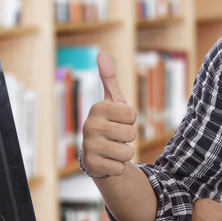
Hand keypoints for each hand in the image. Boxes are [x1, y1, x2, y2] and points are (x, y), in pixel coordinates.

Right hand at [80, 51, 137, 177]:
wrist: (98, 153)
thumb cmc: (110, 123)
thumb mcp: (113, 101)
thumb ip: (109, 78)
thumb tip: (101, 53)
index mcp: (97, 108)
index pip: (132, 115)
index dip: (131, 120)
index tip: (120, 121)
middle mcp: (90, 126)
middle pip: (131, 134)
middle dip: (128, 137)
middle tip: (116, 136)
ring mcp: (89, 146)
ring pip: (127, 152)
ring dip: (125, 152)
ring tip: (113, 148)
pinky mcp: (92, 165)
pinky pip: (121, 167)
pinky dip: (118, 166)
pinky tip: (108, 160)